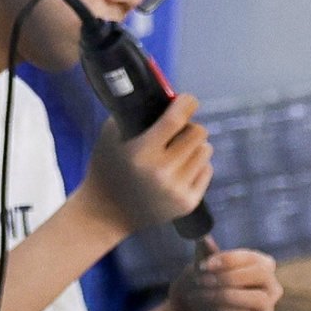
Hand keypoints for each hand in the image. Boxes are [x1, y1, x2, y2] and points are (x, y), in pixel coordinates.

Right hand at [85, 92, 214, 234]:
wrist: (104, 213)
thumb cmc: (106, 168)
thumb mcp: (110, 138)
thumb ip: (135, 115)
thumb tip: (167, 97)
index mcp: (140, 153)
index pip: (177, 119)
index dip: (187, 103)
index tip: (186, 100)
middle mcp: (161, 172)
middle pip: (199, 132)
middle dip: (188, 128)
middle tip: (176, 133)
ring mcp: (176, 189)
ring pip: (205, 150)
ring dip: (193, 147)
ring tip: (175, 154)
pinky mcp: (187, 202)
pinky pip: (207, 170)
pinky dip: (195, 166)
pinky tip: (177, 171)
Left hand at [170, 243, 282, 310]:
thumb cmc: (199, 289)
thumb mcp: (199, 270)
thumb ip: (204, 255)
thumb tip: (203, 238)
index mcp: (259, 267)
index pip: (253, 258)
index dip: (229, 259)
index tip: (204, 265)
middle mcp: (268, 286)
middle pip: (262, 275)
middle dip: (230, 276)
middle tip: (202, 280)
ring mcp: (263, 308)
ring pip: (259, 298)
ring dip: (226, 295)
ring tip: (200, 296)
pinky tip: (207, 309)